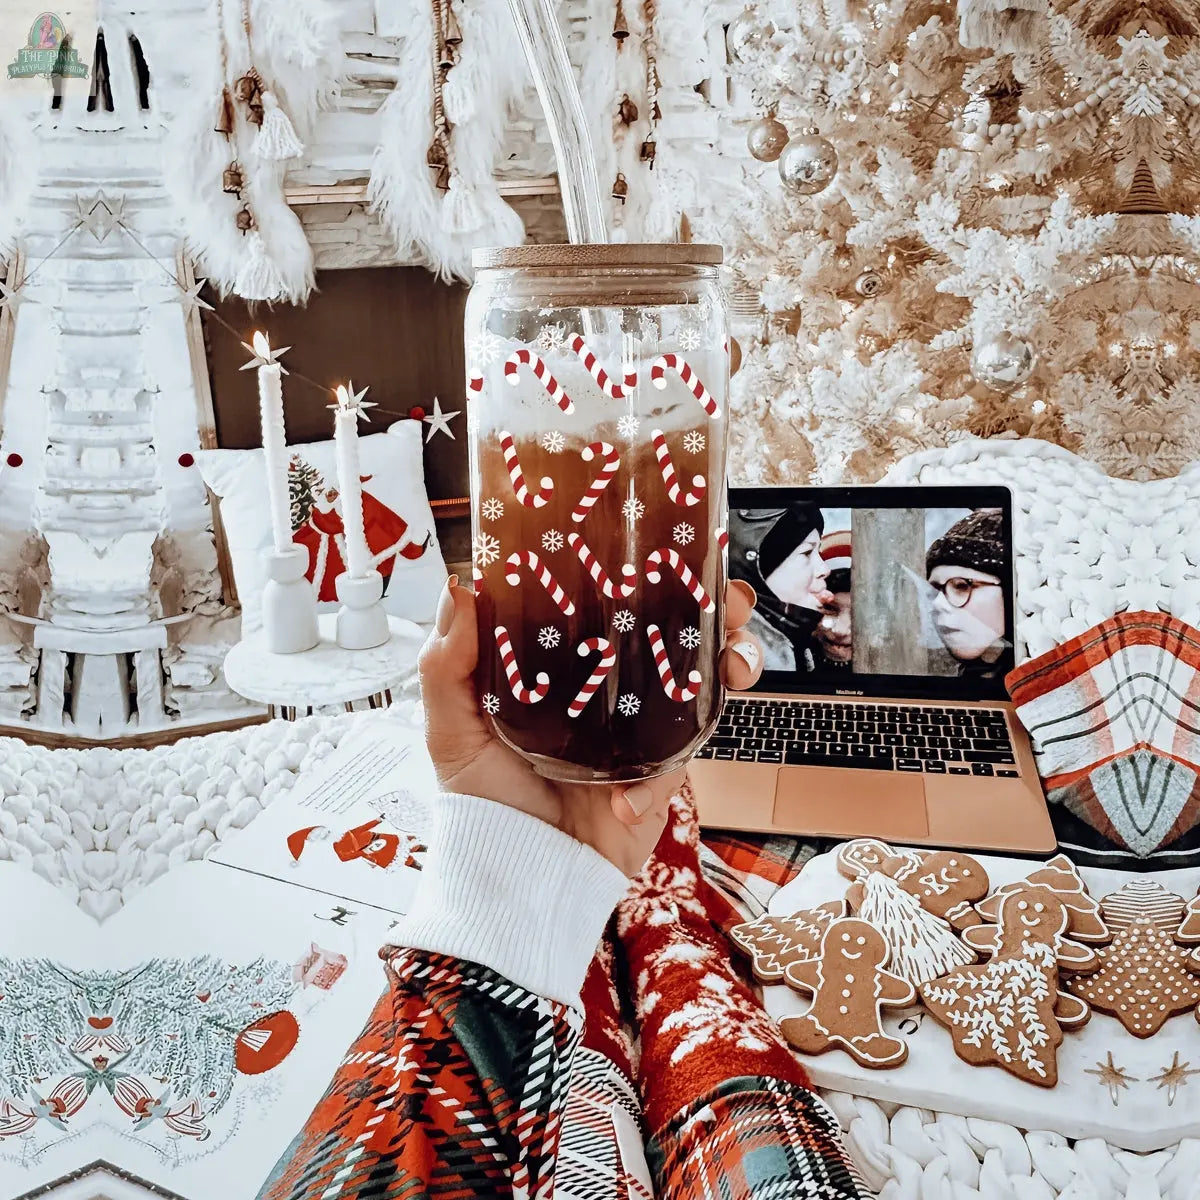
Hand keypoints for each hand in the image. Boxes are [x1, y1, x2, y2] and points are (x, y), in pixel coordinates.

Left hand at [418, 578, 762, 876]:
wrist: (519, 877)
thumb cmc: (485, 801)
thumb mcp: (451, 729)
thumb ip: (446, 664)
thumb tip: (457, 589)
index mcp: (570, 660)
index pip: (615, 599)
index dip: (645, 567)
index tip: (663, 540)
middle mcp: (615, 682)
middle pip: (682, 625)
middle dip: (717, 603)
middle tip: (725, 597)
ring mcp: (646, 723)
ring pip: (711, 674)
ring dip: (737, 658)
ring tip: (732, 663)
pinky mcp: (663, 769)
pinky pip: (685, 755)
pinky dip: (660, 776)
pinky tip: (627, 800)